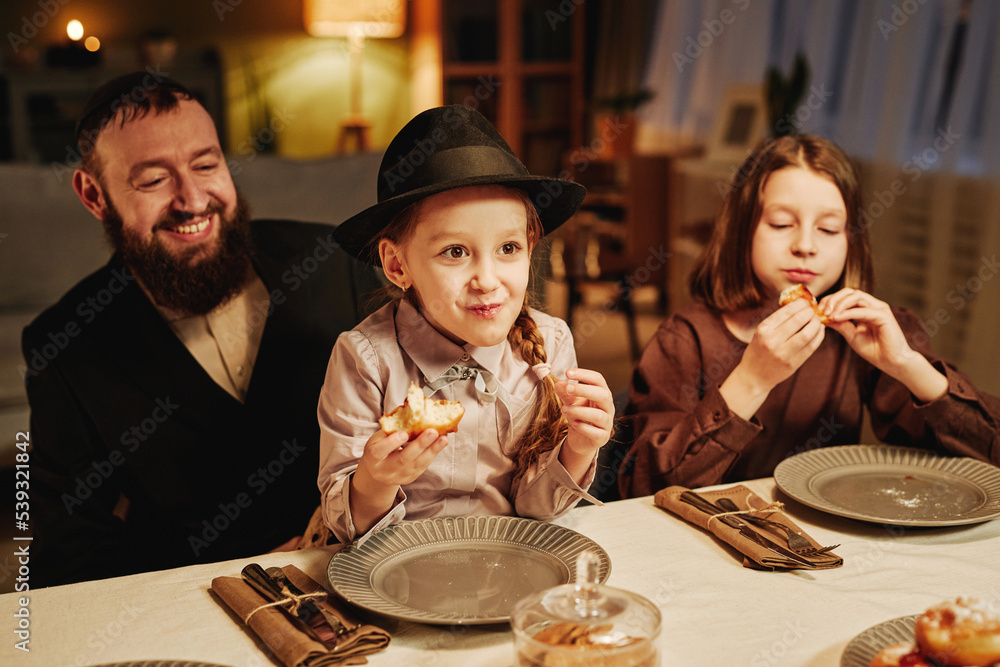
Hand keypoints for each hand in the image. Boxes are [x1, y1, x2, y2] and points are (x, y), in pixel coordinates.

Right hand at [354, 428, 448, 490]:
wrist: (377, 472)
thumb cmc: (379, 448)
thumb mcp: (378, 438)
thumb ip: (391, 430)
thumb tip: (411, 414)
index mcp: (372, 458)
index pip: (380, 451)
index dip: (392, 443)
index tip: (404, 433)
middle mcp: (384, 470)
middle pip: (403, 459)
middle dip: (420, 445)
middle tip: (433, 432)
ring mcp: (398, 477)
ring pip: (417, 464)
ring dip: (432, 450)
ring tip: (444, 438)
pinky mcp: (410, 478)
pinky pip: (423, 466)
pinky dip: (433, 453)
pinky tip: (441, 443)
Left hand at [555, 368, 614, 481]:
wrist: (580, 440)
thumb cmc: (579, 416)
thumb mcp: (570, 401)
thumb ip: (565, 392)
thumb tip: (559, 383)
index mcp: (601, 394)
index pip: (598, 380)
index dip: (584, 374)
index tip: (567, 373)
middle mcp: (607, 407)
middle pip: (603, 395)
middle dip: (584, 390)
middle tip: (568, 389)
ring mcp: (607, 423)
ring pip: (598, 415)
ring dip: (579, 411)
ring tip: (564, 409)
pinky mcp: (602, 438)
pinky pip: (596, 433)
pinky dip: (583, 427)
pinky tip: (573, 424)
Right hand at [741, 299, 825, 390]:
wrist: (754, 376)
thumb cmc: (759, 350)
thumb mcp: (761, 333)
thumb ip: (778, 321)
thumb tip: (800, 306)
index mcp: (764, 330)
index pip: (786, 311)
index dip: (800, 304)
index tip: (806, 302)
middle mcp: (772, 341)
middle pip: (799, 320)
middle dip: (810, 312)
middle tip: (813, 311)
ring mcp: (783, 353)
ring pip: (808, 333)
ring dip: (816, 324)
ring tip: (817, 320)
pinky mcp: (793, 364)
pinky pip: (811, 346)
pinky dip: (819, 336)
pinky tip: (819, 331)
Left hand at [820, 288, 946, 401]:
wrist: (892, 363)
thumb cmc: (874, 350)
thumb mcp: (852, 336)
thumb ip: (840, 325)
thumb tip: (823, 317)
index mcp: (865, 309)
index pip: (845, 297)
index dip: (830, 300)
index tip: (817, 310)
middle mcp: (873, 306)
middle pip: (849, 292)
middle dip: (832, 299)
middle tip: (821, 310)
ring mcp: (879, 309)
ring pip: (856, 296)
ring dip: (839, 303)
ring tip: (828, 314)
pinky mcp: (884, 316)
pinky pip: (863, 310)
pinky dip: (847, 313)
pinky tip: (836, 317)